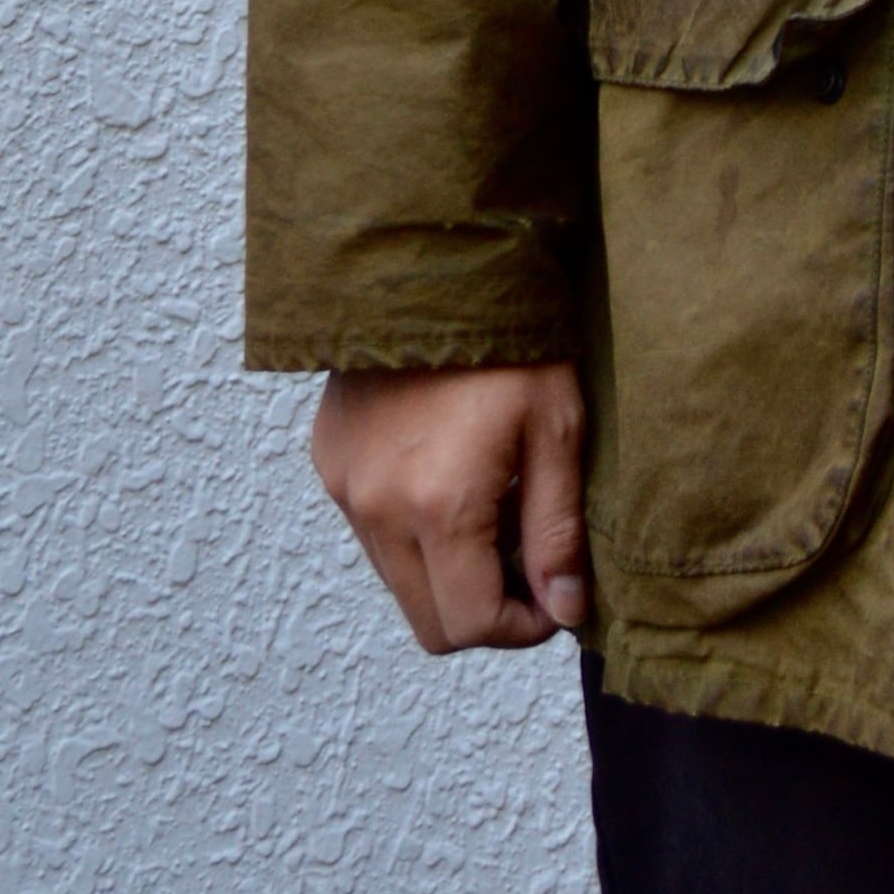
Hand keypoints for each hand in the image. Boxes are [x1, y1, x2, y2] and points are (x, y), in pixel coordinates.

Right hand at [310, 362, 587, 652]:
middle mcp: (376, 509)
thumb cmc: (511, 344)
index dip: (521, 628)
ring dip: (447, 572)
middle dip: (484, 610)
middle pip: (427, 620)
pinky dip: (411, 531)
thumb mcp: (558, 432)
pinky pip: (371, 531)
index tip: (555, 597)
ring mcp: (344, 487)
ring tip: (493, 509)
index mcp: (438, 507)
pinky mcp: (329, 461)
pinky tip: (450, 475)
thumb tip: (564, 610)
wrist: (436, 265)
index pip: (468, 625)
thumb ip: (556, 533)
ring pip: (397, 580)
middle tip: (528, 561)